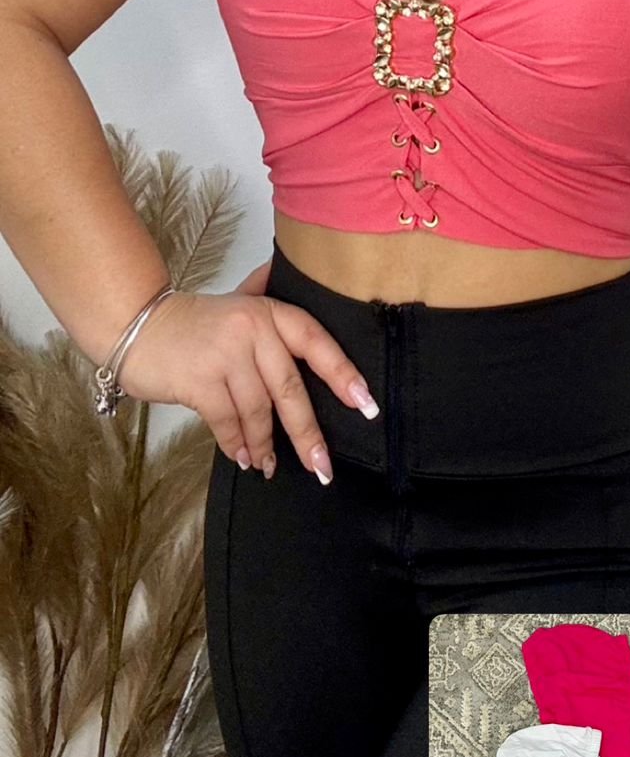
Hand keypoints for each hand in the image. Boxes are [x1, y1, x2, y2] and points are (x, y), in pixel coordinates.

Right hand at [116, 258, 379, 482]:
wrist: (137, 325)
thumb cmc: (194, 324)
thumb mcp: (238, 304)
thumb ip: (269, 302)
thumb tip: (307, 289)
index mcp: (269, 312)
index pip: (316, 342)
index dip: (343, 374)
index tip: (366, 406)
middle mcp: (251, 329)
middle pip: (290, 389)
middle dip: (308, 434)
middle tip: (322, 467)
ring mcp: (224, 354)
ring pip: (258, 411)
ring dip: (265, 444)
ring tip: (268, 465)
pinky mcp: (199, 380)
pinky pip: (228, 421)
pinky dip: (237, 444)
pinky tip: (244, 457)